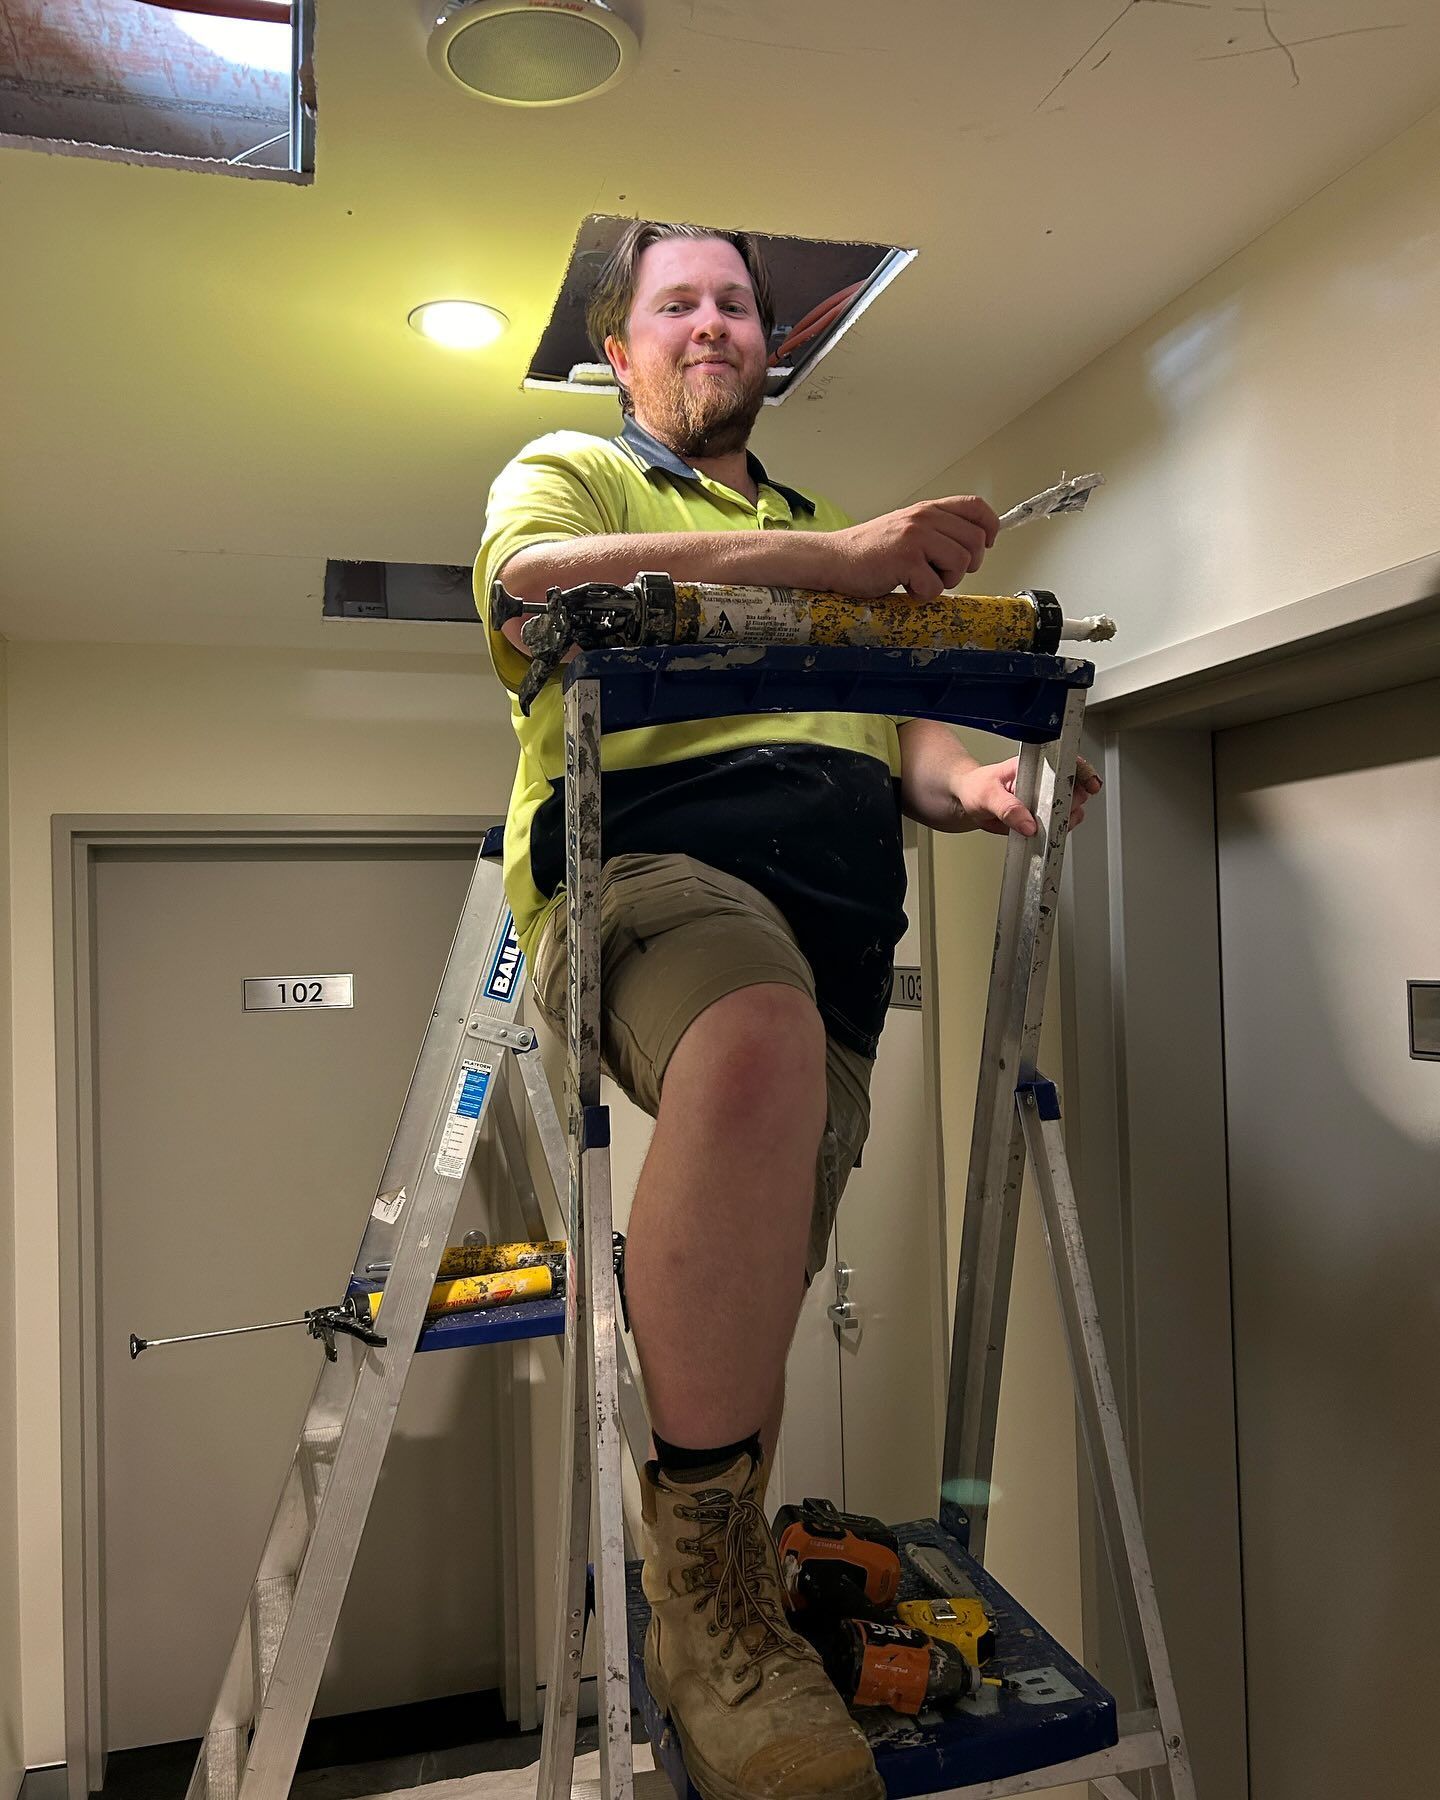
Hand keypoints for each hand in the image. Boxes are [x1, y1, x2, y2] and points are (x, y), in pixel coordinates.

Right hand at [826, 496, 1000, 600]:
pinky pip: (936, 586)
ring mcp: (915, 536)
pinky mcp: (906, 558)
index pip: (976, 507)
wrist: (834, 559)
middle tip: (941, 572)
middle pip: (976, 542)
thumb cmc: (870, 550)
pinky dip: (923, 594)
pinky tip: (905, 586)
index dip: (989, 527)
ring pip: (961, 563)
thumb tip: (975, 544)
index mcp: (928, 509)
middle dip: (966, 565)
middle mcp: (924, 518)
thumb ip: (938, 531)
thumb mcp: (908, 529)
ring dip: (945, 581)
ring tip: (920, 579)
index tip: (986, 544)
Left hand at [951, 755, 1101, 835]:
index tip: (1090, 785)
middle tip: (1061, 812)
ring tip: (1051, 824)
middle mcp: (1043, 782)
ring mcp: (1044, 800)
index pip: (1067, 763)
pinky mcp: (1040, 818)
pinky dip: (1056, 832)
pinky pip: (1056, 825)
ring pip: (1070, 810)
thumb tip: (1029, 824)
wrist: (965, 801)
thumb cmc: (975, 788)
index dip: (1083, 773)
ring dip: (1067, 819)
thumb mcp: (987, 795)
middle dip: (1074, 802)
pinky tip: (1046, 834)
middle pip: (1076, 789)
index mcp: (1034, 766)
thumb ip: (1007, 808)